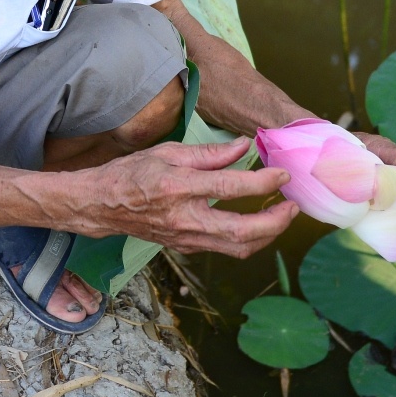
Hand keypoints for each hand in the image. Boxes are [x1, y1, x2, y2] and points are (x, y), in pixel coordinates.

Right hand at [64, 137, 297, 258]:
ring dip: (267, 235)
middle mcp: (184, 219)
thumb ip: (209, 153)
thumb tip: (243, 147)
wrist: (102, 205)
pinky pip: (225, 248)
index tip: (282, 175)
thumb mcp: (168, 152)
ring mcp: (186, 238)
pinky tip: (258, 224)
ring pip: (237, 248)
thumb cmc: (132, 174)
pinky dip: (248, 239)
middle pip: (242, 232)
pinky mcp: (187, 247)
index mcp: (179, 188)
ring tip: (282, 216)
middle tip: (292, 207)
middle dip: (275, 222)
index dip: (262, 183)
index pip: (230, 188)